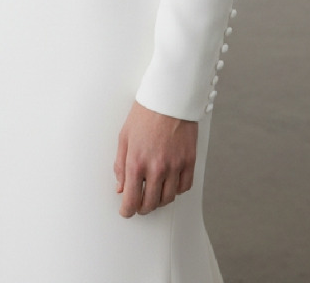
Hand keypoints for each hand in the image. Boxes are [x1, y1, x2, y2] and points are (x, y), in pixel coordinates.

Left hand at [113, 100, 197, 217]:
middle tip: (139, 204)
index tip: (126, 211)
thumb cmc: (145, 114)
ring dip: (159, 201)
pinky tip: (170, 183)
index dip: (127, 211)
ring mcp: (174, 166)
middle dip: (142, 208)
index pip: (131, 200)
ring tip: (154, 194)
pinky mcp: (189, 161)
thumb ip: (120, 165)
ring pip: (168, 199)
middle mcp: (156, 168)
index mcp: (136, 162)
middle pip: (150, 204)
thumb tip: (121, 188)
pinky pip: (184, 187)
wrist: (169, 97)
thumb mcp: (124, 137)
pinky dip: (176, 190)